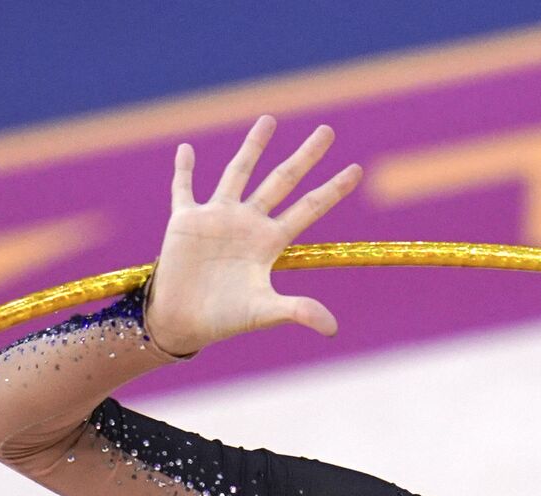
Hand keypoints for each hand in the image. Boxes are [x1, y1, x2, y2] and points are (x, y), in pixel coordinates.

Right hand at [144, 114, 363, 355]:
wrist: (183, 322)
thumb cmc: (225, 319)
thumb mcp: (264, 313)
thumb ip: (298, 311)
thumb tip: (333, 329)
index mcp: (270, 242)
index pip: (310, 208)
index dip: (333, 189)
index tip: (357, 169)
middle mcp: (248, 223)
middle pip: (283, 180)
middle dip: (306, 156)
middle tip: (328, 130)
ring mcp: (218, 217)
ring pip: (239, 172)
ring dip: (253, 147)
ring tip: (270, 120)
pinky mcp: (186, 220)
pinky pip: (184, 188)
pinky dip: (184, 169)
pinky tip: (186, 149)